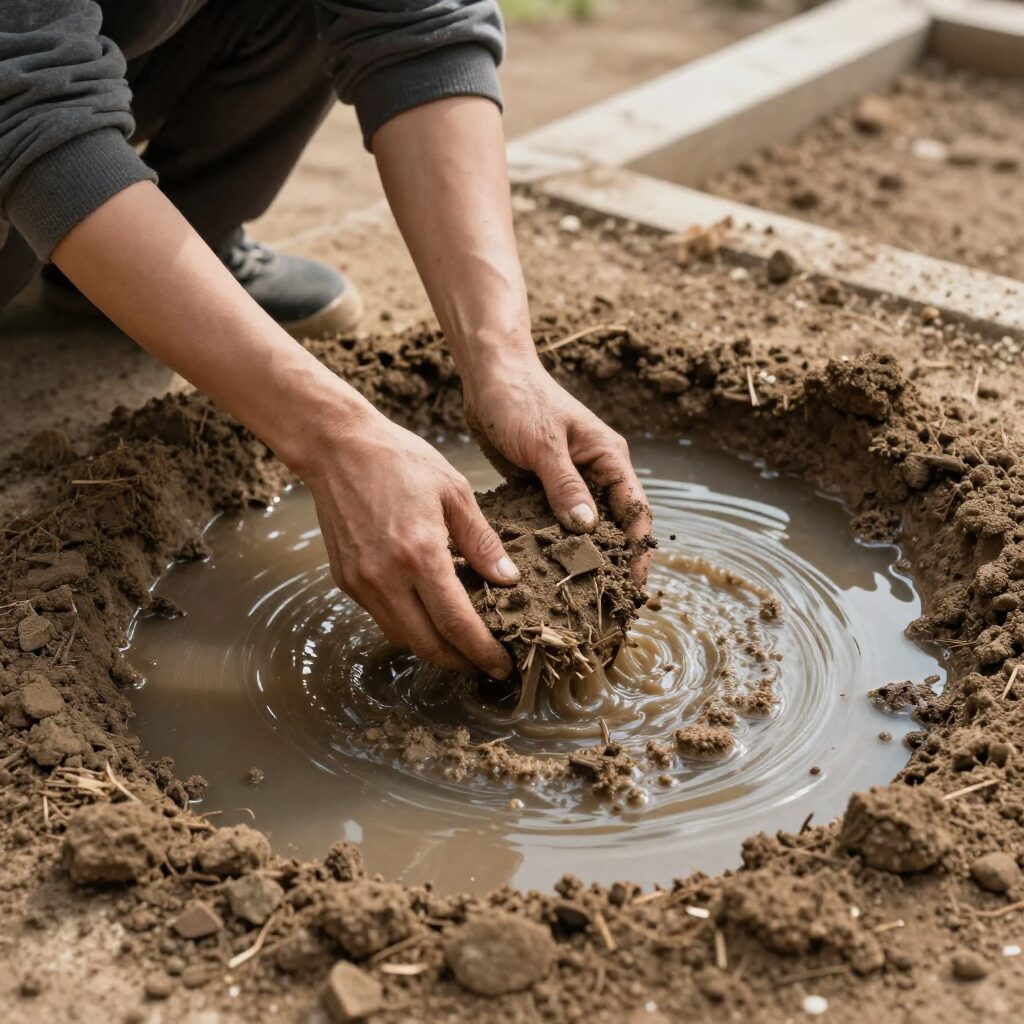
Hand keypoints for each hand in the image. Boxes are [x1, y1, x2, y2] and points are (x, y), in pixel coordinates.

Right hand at [297, 407, 518, 677]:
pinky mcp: (345, 580)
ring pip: (402, 637)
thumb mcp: (454, 492)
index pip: (457, 626)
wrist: (337, 446)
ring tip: (462, 642)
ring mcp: (361, 582)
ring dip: (434, 647)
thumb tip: (507, 580)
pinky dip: (409, 625)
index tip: (503, 665)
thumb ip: (482, 541)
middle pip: (428, 645)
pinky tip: (428, 611)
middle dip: (461, 662)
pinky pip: (382, 617)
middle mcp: (386, 577)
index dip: (483, 653)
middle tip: (486, 662)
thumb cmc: (399, 460)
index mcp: (419, 555)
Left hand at [463, 356, 652, 585]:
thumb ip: (564, 485)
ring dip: (581, 558)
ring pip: (584, 528)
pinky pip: (554, 521)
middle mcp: (594, 472)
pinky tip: (542, 572)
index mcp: (608, 458)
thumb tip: (587, 529)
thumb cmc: (519, 399)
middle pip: (614, 526)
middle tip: (605, 607)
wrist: (488, 374)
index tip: (633, 589)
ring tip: (575, 599)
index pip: (635, 512)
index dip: (638, 552)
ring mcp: (569, 480)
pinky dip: (553, 545)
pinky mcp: (543, 485)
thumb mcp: (543, 443)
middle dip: (612, 564)